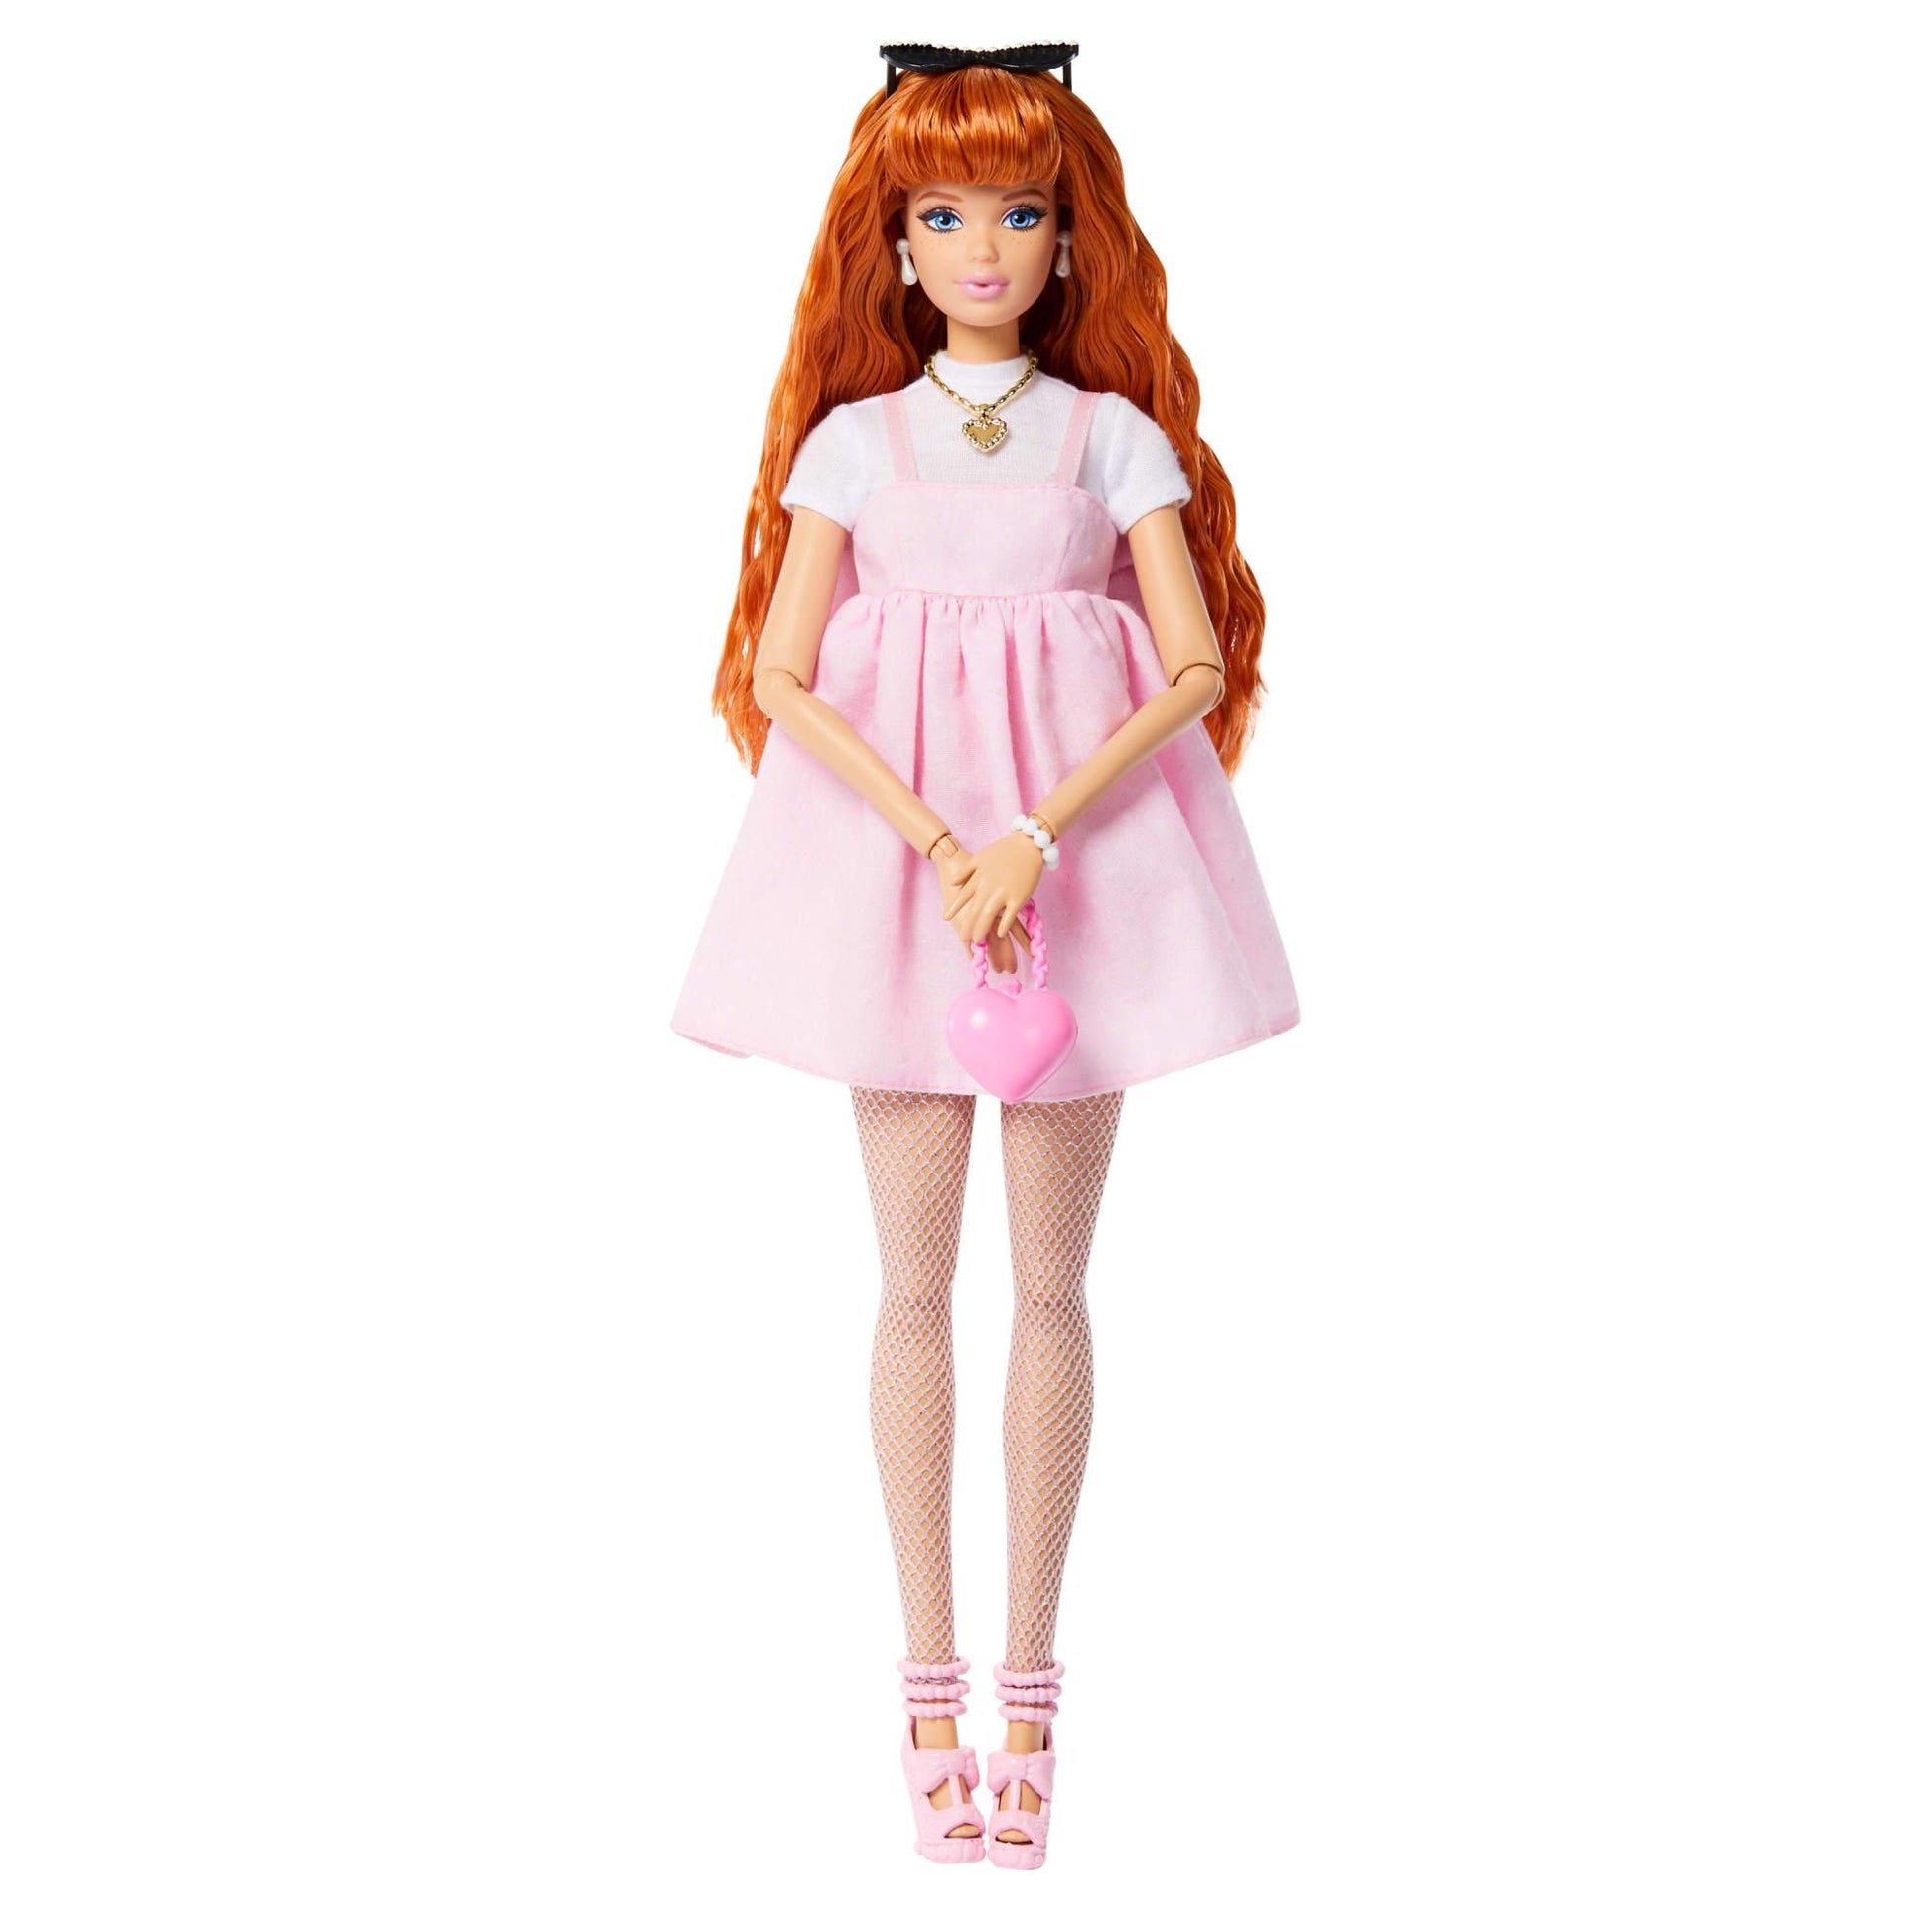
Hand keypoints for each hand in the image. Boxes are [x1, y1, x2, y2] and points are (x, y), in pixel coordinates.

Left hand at [938, 830, 1043, 973]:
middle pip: (973, 910)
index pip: (963, 896)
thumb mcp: (980, 856)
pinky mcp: (1018, 897)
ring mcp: (1003, 892)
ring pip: (988, 916)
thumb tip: (952, 883)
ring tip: (977, 941)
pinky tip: (1000, 935)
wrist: (1028, 844)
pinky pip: (1009, 916)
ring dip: (981, 930)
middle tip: (963, 938)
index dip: (955, 908)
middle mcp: (988, 886)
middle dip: (967, 926)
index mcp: (978, 876)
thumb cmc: (1004, 849)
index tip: (947, 919)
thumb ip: (966, 870)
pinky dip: (1003, 926)